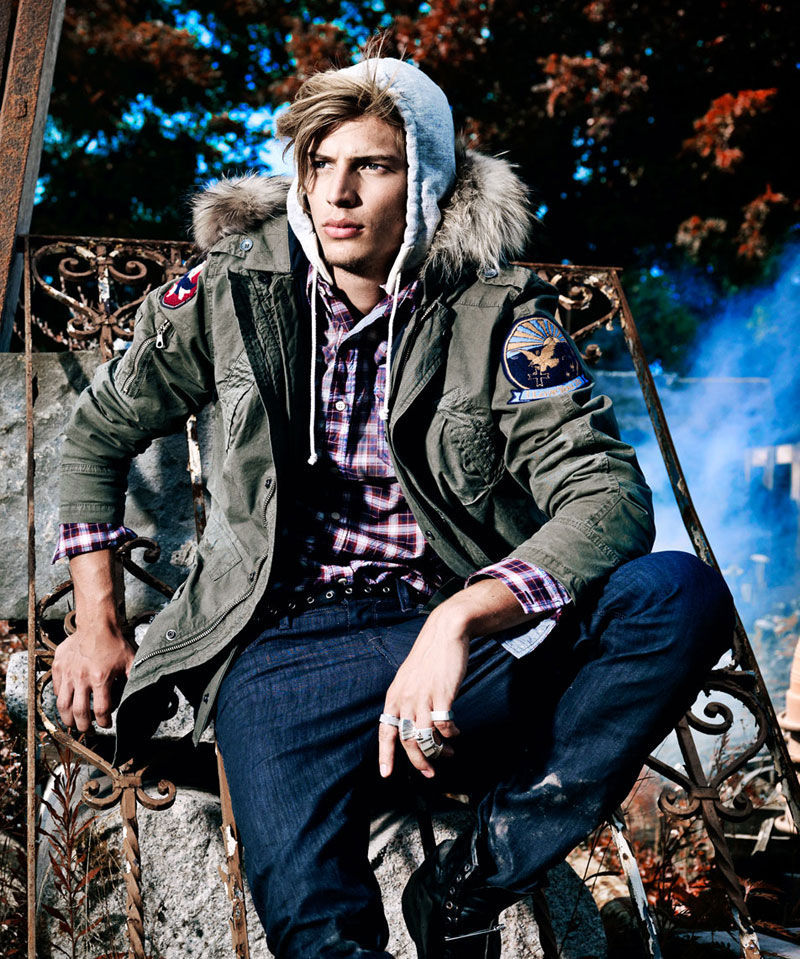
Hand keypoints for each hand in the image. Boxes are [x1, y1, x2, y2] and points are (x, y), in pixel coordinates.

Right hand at [51, 548, 134, 731]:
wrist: (96, 623)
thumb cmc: (114, 642)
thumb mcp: (130, 661)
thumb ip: (134, 678)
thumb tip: (147, 692)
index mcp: (101, 678)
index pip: (101, 710)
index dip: (104, 722)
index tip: (106, 724)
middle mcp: (82, 678)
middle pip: (79, 712)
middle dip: (84, 726)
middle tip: (87, 730)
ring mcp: (68, 673)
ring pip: (63, 705)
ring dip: (67, 718)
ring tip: (72, 724)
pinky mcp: (59, 667)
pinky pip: (56, 689)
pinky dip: (60, 700)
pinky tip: (66, 703)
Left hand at [379, 600, 466, 777]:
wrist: (445, 632)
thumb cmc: (429, 656)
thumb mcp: (408, 678)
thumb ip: (407, 700)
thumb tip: (410, 724)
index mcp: (394, 696)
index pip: (385, 731)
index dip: (385, 754)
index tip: (386, 774)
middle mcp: (405, 699)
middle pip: (407, 740)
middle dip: (418, 761)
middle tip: (429, 773)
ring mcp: (423, 697)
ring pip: (426, 737)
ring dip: (438, 751)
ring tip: (449, 754)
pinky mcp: (442, 695)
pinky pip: (444, 724)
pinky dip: (451, 733)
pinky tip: (456, 733)